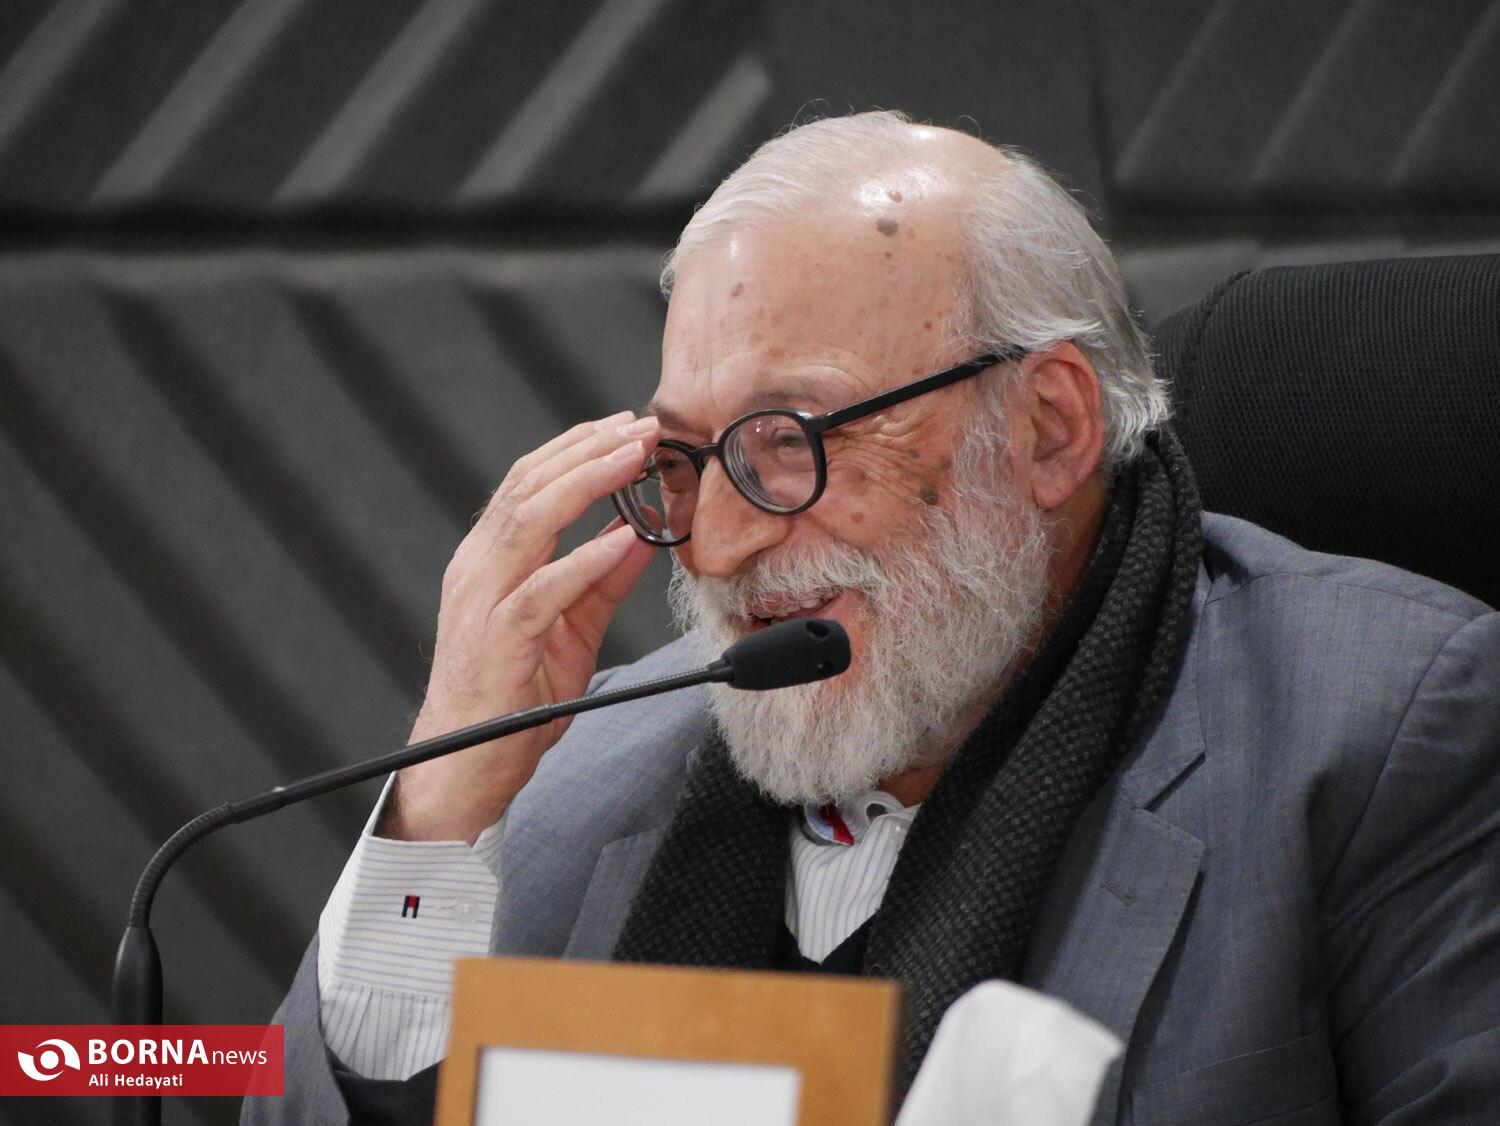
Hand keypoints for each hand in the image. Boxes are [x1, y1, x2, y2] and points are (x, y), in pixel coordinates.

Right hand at [380, 411, 659, 842]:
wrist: (465, 768)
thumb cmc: (513, 698)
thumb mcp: (572, 628)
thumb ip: (603, 578)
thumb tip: (642, 531)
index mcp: (488, 559)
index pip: (528, 482)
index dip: (579, 447)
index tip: (629, 426)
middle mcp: (477, 568)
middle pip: (529, 485)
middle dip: (590, 448)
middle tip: (644, 425)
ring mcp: (482, 601)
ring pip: (530, 521)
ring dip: (588, 482)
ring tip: (636, 457)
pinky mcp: (497, 640)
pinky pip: (543, 589)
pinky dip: (585, 559)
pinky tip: (624, 537)